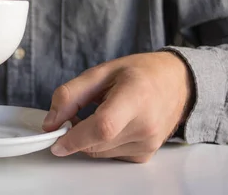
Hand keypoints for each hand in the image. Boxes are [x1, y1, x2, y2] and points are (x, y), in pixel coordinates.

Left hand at [42, 51, 192, 162]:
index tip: (55, 139)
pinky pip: (110, 155)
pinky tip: (110, 125)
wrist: (177, 83)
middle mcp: (146, 125)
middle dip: (75, 133)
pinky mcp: (145, 154)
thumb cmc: (139, 73)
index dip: (75, 137)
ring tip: (97, 113)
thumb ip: (70, 95)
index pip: (103, 127)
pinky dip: (101, 144)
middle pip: (96, 143)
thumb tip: (50, 122)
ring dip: (87, 139)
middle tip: (75, 113)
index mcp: (135, 97)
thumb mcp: (100, 72)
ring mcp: (148, 144)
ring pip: (99, 152)